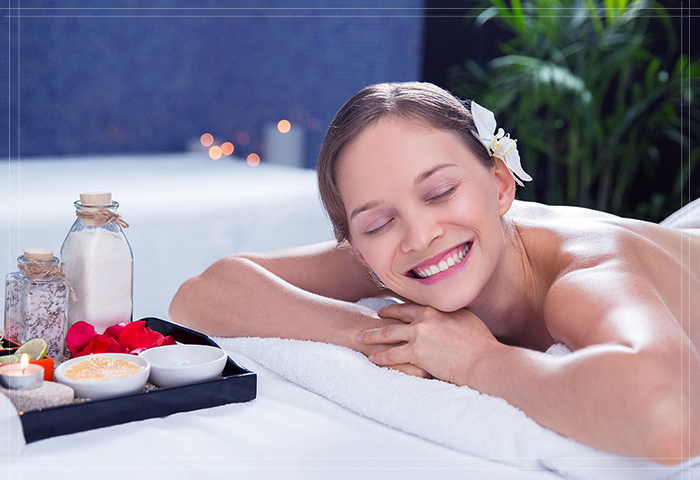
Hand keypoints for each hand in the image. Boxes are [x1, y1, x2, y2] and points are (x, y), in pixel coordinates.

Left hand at [356, 303, 498, 384]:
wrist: (484, 361)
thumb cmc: (482, 344)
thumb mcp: (468, 320)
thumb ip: (454, 316)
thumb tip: (453, 316)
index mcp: (438, 308)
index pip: (415, 304)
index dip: (402, 305)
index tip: (394, 306)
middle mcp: (426, 317)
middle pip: (397, 314)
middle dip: (383, 315)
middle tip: (374, 316)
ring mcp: (419, 334)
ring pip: (388, 334)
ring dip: (372, 336)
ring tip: (361, 337)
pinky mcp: (416, 353)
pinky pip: (392, 355)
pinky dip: (380, 357)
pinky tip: (372, 358)